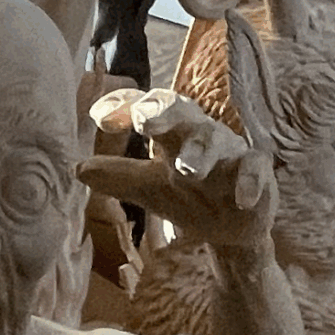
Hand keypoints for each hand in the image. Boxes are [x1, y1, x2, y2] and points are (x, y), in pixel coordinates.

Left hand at [87, 89, 273, 250]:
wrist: (231, 228)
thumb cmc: (188, 196)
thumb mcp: (150, 188)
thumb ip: (118, 176)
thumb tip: (77, 168)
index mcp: (169, 131)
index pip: (144, 106)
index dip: (123, 105)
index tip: (100, 118)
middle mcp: (197, 132)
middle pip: (180, 109)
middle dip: (162, 112)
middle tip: (144, 121)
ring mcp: (228, 150)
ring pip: (214, 140)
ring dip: (200, 153)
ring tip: (187, 169)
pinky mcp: (256, 170)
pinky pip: (255, 168)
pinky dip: (249, 181)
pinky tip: (242, 199)